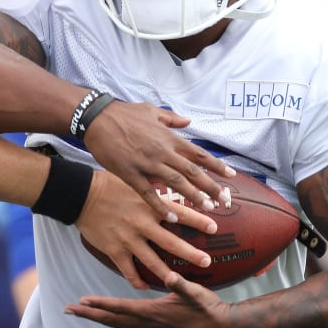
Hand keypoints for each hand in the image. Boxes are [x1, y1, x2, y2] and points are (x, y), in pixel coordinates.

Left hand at [64, 272, 230, 327]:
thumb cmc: (209, 310)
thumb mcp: (196, 293)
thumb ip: (181, 285)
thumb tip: (169, 276)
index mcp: (154, 313)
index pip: (120, 308)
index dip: (100, 304)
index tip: (81, 301)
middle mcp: (149, 325)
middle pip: (112, 320)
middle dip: (90, 315)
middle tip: (68, 310)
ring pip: (119, 326)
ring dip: (100, 320)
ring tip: (85, 314)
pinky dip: (118, 326)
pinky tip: (117, 324)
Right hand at [75, 172, 215, 289]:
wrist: (81, 195)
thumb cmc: (108, 184)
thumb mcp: (135, 182)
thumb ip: (154, 191)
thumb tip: (172, 189)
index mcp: (149, 204)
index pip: (179, 213)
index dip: (198, 221)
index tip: (214, 228)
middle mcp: (142, 223)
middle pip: (171, 242)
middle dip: (191, 253)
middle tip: (207, 261)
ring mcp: (128, 238)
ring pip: (152, 261)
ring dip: (168, 273)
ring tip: (180, 281)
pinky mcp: (114, 249)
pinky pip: (128, 270)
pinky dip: (137, 281)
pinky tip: (145, 288)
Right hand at [82, 100, 235, 219]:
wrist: (97, 119)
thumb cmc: (124, 113)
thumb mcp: (151, 111)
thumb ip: (172, 119)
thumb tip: (189, 121)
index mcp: (169, 138)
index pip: (198, 154)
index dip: (216, 165)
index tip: (231, 175)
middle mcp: (162, 152)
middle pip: (192, 172)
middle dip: (211, 187)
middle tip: (224, 200)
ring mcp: (147, 164)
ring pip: (176, 184)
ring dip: (193, 197)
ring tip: (207, 209)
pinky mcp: (131, 174)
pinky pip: (149, 193)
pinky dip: (161, 205)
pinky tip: (172, 216)